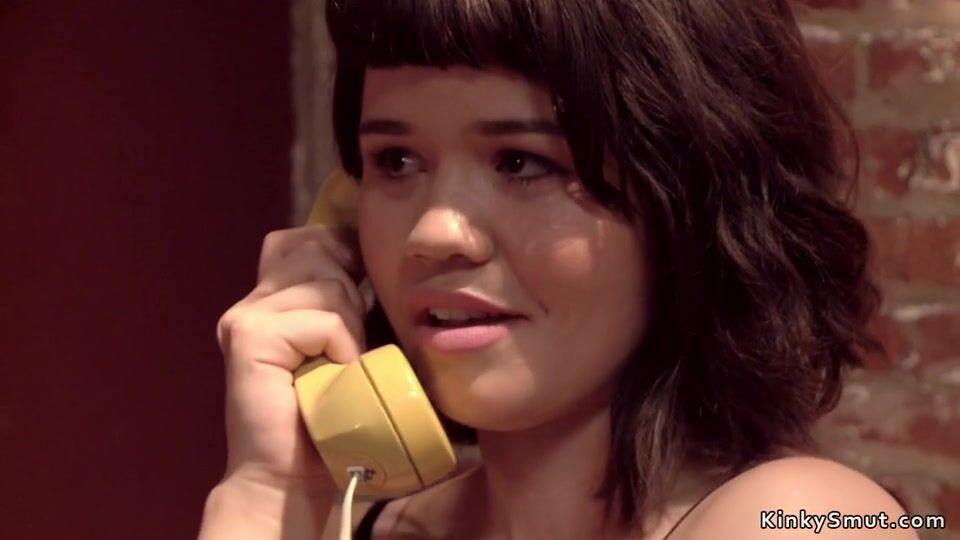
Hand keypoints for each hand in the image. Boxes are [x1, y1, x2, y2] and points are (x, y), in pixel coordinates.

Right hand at [214, 224, 367, 499]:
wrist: (291, 475)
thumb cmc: (330, 414)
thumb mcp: (346, 342)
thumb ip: (347, 300)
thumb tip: (379, 260)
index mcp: (272, 297)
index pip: (308, 237)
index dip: (342, 253)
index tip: (362, 291)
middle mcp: (253, 299)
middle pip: (320, 249)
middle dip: (351, 292)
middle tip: (346, 345)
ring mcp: (245, 315)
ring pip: (326, 283)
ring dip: (349, 325)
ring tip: (338, 363)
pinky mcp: (248, 336)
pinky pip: (322, 319)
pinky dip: (342, 346)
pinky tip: (335, 374)